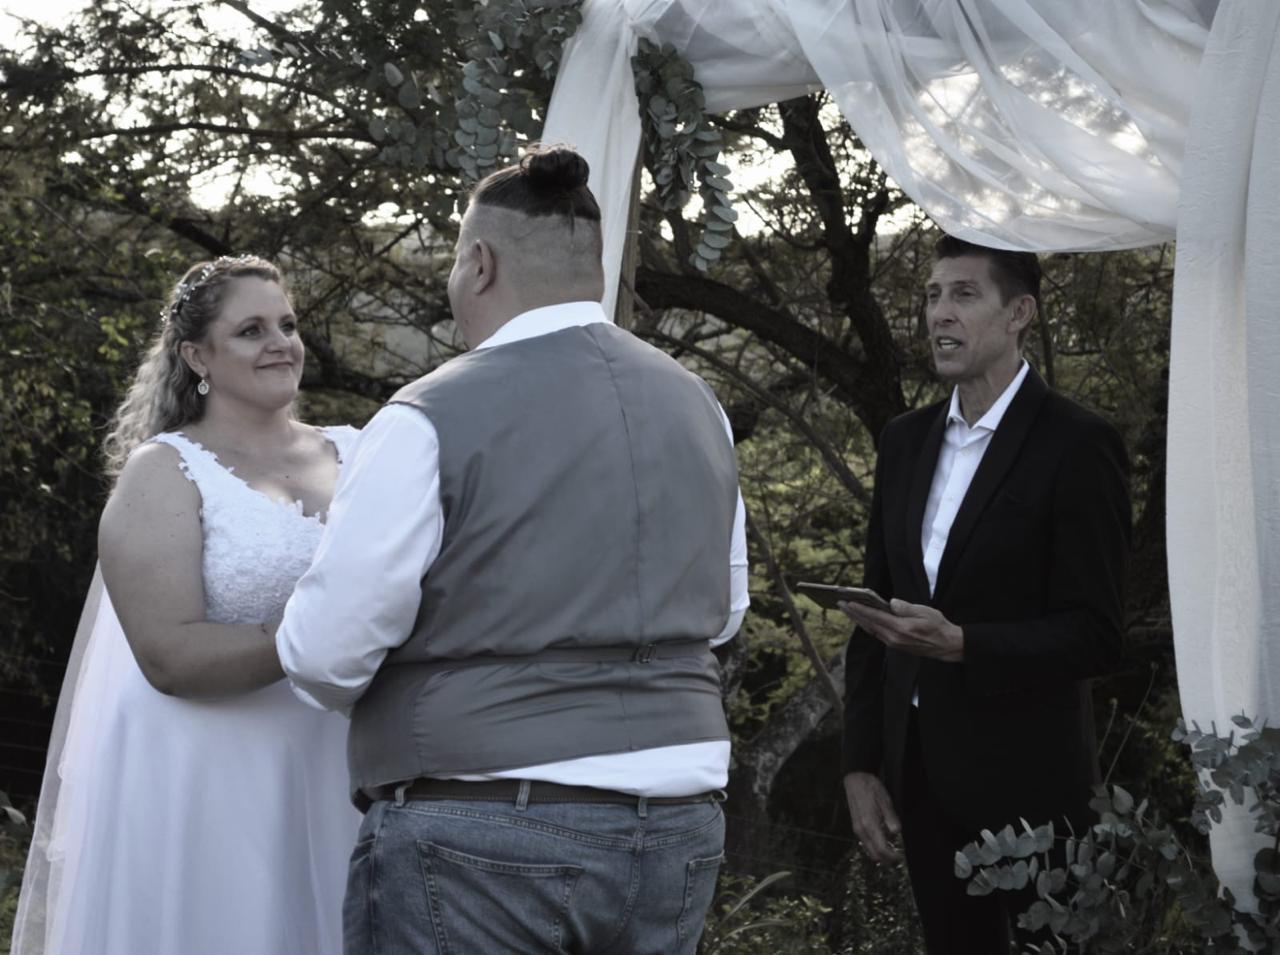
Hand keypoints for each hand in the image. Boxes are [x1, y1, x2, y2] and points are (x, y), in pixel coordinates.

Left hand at [838, 598, 963, 661]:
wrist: (946, 646)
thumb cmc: (937, 626)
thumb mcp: (925, 612)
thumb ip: (906, 608)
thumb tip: (891, 603)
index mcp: (902, 629)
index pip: (876, 617)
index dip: (860, 609)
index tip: (847, 602)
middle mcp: (894, 638)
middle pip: (869, 624)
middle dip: (854, 614)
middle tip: (840, 603)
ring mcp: (894, 643)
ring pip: (871, 630)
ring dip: (859, 619)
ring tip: (848, 609)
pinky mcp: (895, 645)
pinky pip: (877, 634)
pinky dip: (868, 625)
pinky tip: (862, 618)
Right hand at [843, 772, 901, 862]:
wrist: (855, 779)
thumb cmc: (871, 788)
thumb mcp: (886, 801)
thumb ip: (891, 819)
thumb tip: (896, 832)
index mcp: (869, 824)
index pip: (881, 849)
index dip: (892, 857)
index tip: (900, 857)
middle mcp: (861, 830)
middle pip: (874, 854)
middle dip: (886, 859)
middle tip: (897, 859)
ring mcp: (857, 828)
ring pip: (869, 850)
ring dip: (880, 854)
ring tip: (892, 852)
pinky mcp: (856, 826)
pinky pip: (865, 843)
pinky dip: (874, 847)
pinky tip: (883, 842)